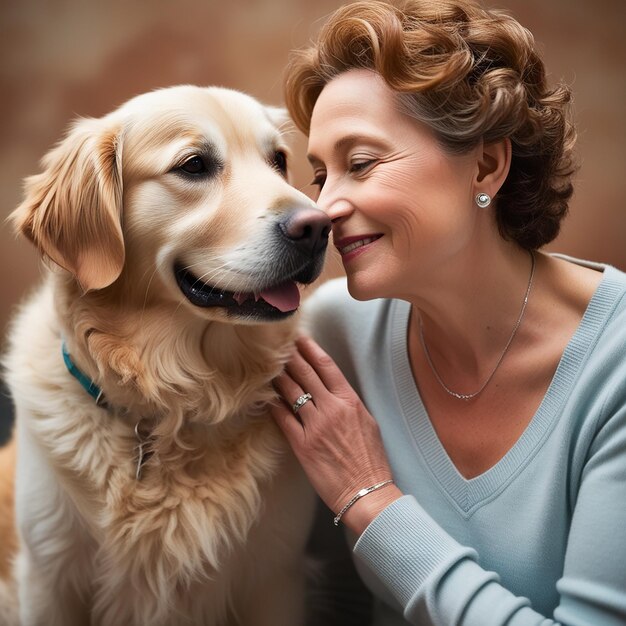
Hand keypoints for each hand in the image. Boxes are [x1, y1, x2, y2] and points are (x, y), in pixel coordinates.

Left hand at [271, 336, 401, 533]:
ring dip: (278, 377)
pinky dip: (273, 405)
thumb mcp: (367, 423)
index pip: (326, 367)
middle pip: (305, 374)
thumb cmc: (370, 460)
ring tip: (267, 366)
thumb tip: (334, 391)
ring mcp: (315, 426)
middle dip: (289, 356)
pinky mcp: (302, 445)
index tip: (300, 338)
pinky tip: (264, 396)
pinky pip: (283, 419)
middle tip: (277, 343)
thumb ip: (349, 404)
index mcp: (350, 401)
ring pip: (291, 392)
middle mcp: (331, 409)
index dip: (310, 349)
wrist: (366, 491)